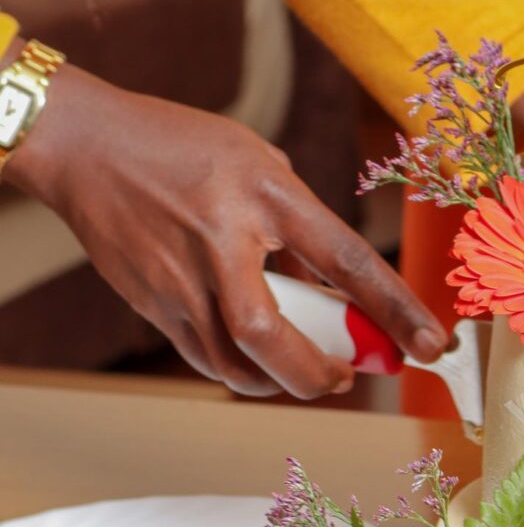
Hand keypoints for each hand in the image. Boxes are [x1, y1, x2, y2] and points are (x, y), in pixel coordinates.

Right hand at [6, 68, 446, 397]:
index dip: (396, 309)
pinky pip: (207, 358)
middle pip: (272, 337)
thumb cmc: (186, 147)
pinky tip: (265, 362)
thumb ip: (301, 227)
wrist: (87, 145)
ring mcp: (181, 279)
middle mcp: (224, 242)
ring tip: (317, 372)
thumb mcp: (262, 167)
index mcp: (268, 196)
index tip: (433, 345)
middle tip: (353, 376)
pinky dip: (245, 371)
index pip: (347, 261)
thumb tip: (339, 287)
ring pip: (236, 364)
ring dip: (285, 381)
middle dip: (320, 373)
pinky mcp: (153, 304)